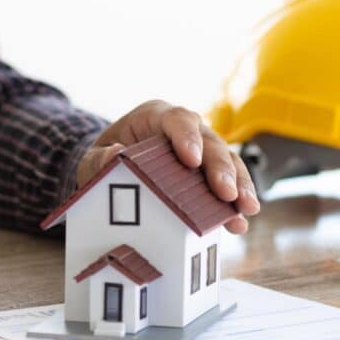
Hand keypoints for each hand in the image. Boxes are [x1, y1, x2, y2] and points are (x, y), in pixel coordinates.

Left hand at [76, 100, 259, 233]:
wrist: (112, 170)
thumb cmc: (105, 160)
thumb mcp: (93, 159)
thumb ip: (100, 159)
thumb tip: (115, 155)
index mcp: (155, 116)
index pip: (177, 119)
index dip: (187, 137)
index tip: (192, 160)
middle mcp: (184, 129)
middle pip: (210, 142)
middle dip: (221, 169)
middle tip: (227, 194)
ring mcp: (200, 150)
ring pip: (227, 161)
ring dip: (239, 185)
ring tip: (247, 209)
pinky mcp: (207, 174)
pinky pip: (226, 184)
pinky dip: (232, 205)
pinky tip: (239, 223)